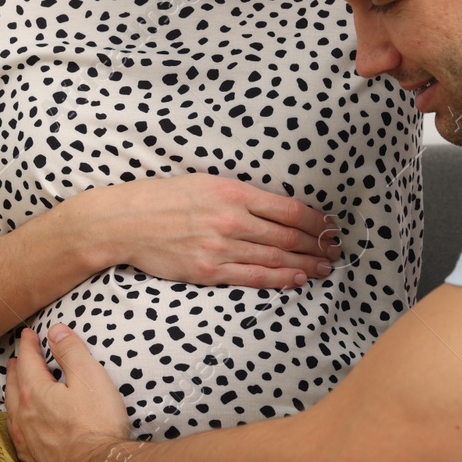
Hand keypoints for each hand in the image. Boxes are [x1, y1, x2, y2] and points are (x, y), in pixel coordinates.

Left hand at [6, 324, 135, 461]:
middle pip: (13, 386)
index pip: (27, 361)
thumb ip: (71, 351)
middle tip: (17, 360)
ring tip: (16, 389)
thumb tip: (55, 331)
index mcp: (34, 393)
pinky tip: (24, 428)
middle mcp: (23, 418)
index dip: (28, 345)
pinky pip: (18, 438)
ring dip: (12, 396)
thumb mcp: (90, 378)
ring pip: (12, 413)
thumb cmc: (96, 428)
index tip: (28, 335)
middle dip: (16, 369)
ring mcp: (25, 445)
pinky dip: (18, 423)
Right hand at [69, 173, 340, 288]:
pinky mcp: (209, 270)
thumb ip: (240, 194)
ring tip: (325, 268)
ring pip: (276, 258)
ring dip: (305, 264)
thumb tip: (274, 206)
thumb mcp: (206, 182)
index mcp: (233, 192)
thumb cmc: (164, 198)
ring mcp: (221, 247)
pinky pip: (253, 276)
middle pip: (288, 236)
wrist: (126, 222)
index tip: (328, 226)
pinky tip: (297, 279)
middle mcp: (232, 220)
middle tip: (335, 250)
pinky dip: (279, 279)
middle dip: (317, 245)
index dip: (314, 220)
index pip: (288, 209)